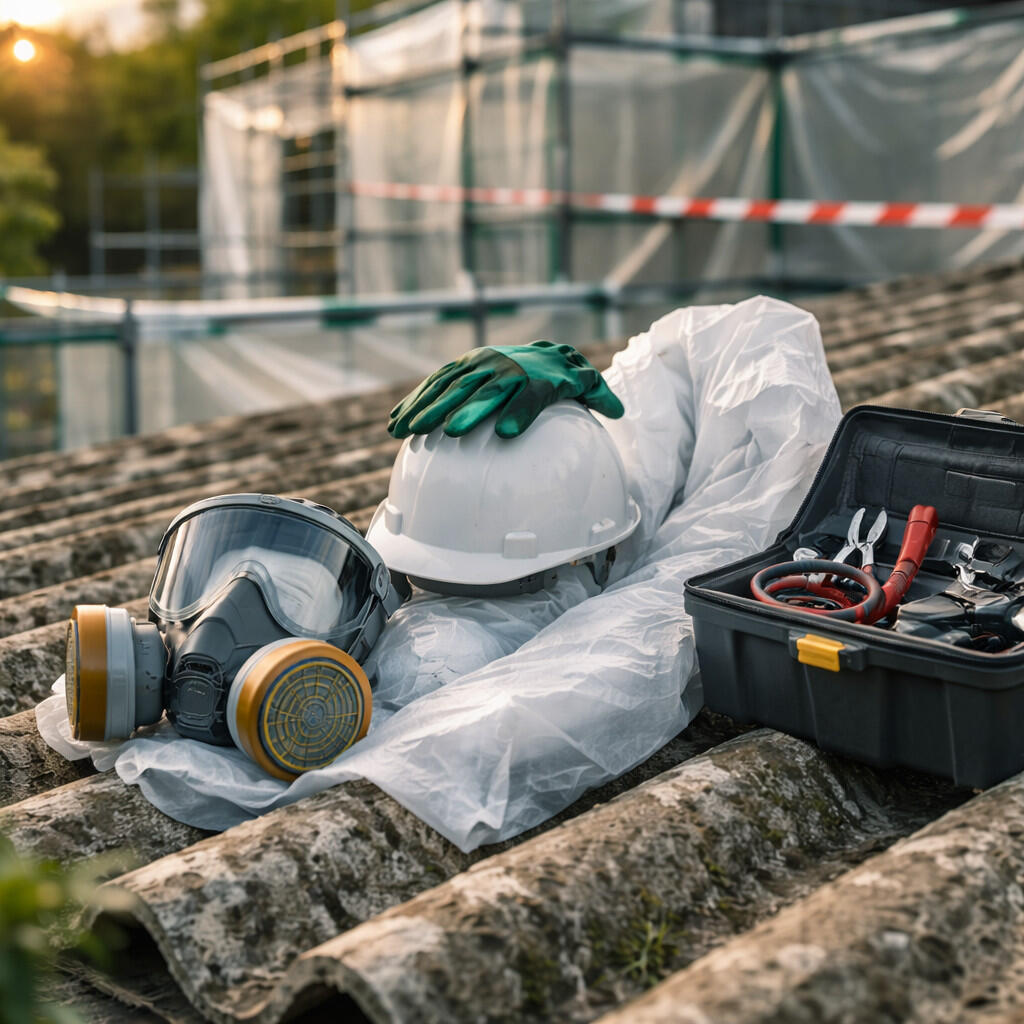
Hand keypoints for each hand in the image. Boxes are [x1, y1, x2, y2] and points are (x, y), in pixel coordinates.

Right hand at [388, 341, 623, 438]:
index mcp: (536, 374)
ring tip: (405, 429)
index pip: (529, 392)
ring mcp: (479, 365)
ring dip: (427, 407)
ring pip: (450, 386)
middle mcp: (505, 366)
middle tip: (445, 432)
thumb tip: (618, 412)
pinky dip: (414, 402)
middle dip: (463, 409)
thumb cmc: (562, 377)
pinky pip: (435, 384)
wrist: (540, 349)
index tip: (506, 433)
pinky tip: (395, 423)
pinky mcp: (461, 368)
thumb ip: (597, 396)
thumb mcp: (582, 383)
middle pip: (483, 390)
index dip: (519, 411)